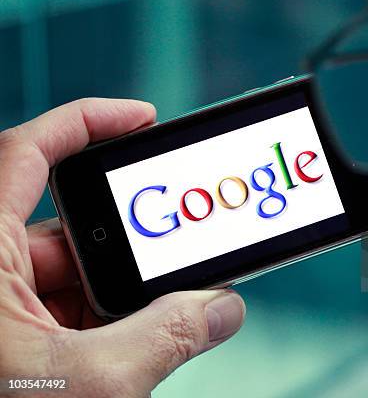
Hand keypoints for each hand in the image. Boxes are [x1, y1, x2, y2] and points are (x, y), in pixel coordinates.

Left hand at [0, 99, 245, 396]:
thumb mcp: (87, 384)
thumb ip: (165, 339)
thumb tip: (223, 310)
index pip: (28, 151)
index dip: (89, 122)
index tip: (142, 118)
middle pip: (66, 227)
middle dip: (126, 244)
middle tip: (175, 250)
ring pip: (66, 278)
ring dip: (116, 297)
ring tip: (161, 313)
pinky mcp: (2, 340)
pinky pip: (56, 313)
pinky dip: (96, 325)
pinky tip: (127, 346)